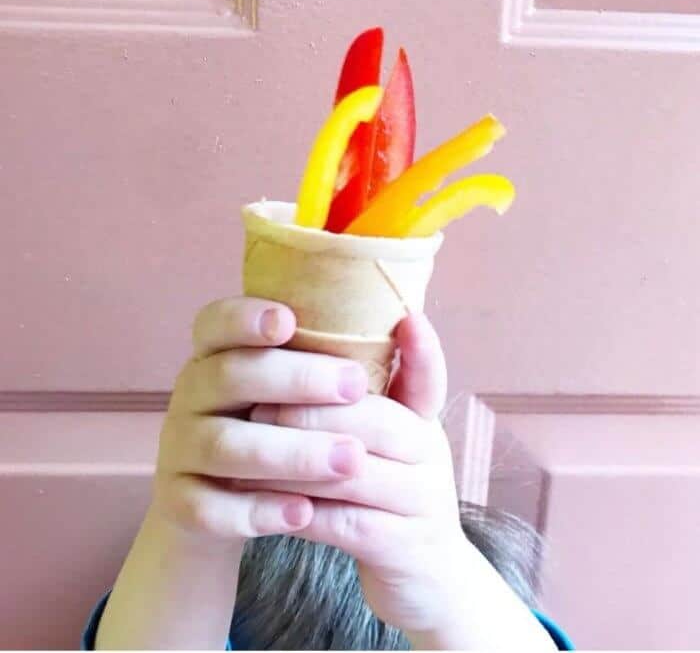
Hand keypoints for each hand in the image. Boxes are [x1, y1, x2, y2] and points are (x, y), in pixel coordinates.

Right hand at [152, 296, 368, 547]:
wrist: (224, 499)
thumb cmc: (281, 429)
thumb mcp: (307, 394)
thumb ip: (352, 362)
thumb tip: (414, 323)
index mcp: (218, 355)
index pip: (215, 322)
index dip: (245, 317)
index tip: (290, 320)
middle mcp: (191, 394)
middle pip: (230, 376)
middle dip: (295, 379)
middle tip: (355, 386)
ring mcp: (179, 448)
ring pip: (224, 445)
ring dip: (289, 452)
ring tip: (350, 460)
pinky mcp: (179, 501)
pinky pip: (210, 507)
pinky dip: (257, 511)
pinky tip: (304, 512)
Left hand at [244, 313, 472, 636]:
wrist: (428, 576)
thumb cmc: (391, 493)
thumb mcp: (391, 444)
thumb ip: (363, 404)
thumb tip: (310, 351)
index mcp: (424, 422)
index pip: (430, 378)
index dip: (423, 349)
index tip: (408, 318)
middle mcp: (431, 454)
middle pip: (373, 420)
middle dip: (310, 410)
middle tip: (257, 405)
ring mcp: (422, 502)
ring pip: (350, 471)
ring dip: (292, 459)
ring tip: (246, 447)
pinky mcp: (401, 547)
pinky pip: (340, 523)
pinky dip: (295, 509)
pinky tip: (261, 500)